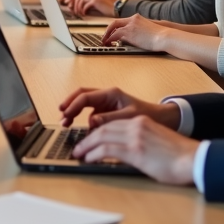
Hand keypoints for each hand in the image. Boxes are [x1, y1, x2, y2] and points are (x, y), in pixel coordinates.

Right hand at [58, 86, 180, 129]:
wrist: (162, 119)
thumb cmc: (148, 115)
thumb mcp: (129, 118)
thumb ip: (110, 118)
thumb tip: (92, 121)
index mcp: (111, 94)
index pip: (86, 96)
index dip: (73, 105)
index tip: (65, 114)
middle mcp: (106, 96)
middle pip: (81, 95)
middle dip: (69, 104)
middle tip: (61, 116)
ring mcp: (105, 104)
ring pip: (84, 104)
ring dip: (74, 112)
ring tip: (66, 123)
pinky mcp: (106, 112)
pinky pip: (90, 113)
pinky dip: (82, 119)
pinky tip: (82, 129)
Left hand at [63, 0, 124, 17]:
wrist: (121, 5)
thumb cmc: (110, 2)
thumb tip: (76, 0)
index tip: (68, 0)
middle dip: (73, 1)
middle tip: (70, 7)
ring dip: (78, 7)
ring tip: (78, 13)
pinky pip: (85, 5)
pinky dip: (83, 10)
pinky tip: (84, 13)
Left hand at [72, 116, 198, 184]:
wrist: (194, 160)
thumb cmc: (179, 157)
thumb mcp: (156, 141)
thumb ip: (140, 141)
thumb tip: (125, 152)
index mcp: (141, 121)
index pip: (112, 123)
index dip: (97, 132)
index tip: (89, 140)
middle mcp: (136, 125)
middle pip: (103, 128)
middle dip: (87, 138)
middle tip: (78, 147)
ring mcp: (135, 137)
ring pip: (101, 137)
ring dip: (86, 146)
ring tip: (78, 154)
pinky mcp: (135, 150)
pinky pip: (107, 149)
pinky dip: (94, 153)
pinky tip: (88, 159)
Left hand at [102, 14, 163, 50]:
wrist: (165, 37)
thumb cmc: (161, 36)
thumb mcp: (148, 30)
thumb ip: (139, 31)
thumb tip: (132, 38)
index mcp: (137, 18)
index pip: (122, 21)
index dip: (116, 27)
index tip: (112, 32)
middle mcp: (132, 19)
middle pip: (115, 23)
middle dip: (108, 30)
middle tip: (104, 36)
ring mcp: (130, 25)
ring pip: (113, 29)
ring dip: (107, 35)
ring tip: (104, 42)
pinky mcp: (129, 32)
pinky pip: (115, 35)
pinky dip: (109, 39)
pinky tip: (108, 43)